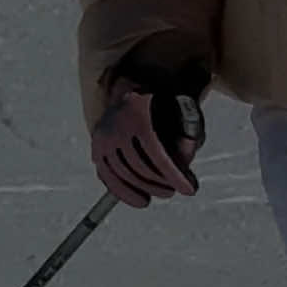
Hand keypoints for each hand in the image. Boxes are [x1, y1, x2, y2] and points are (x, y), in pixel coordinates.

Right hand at [91, 78, 203, 208]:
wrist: (133, 86)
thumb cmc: (164, 101)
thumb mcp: (181, 109)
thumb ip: (188, 134)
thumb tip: (185, 163)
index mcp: (138, 114)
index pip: (157, 154)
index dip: (174, 175)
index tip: (189, 190)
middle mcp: (115, 126)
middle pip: (139, 167)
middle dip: (160, 183)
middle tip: (173, 190)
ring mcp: (102, 138)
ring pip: (123, 174)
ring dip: (145, 189)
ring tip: (162, 193)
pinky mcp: (96, 147)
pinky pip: (107, 176)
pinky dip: (123, 192)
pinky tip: (140, 201)